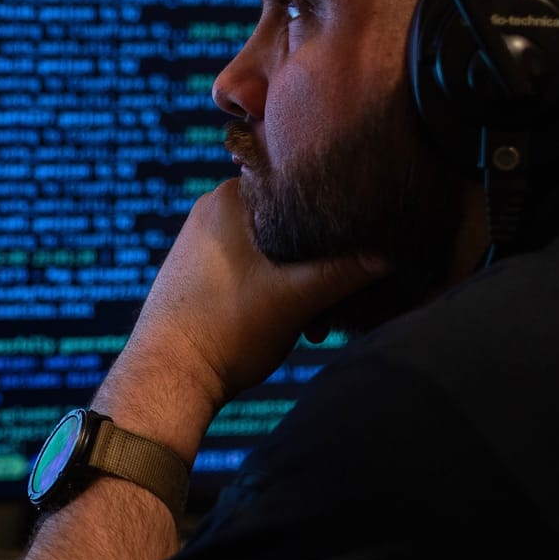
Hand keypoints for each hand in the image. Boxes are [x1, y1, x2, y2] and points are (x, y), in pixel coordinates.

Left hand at [97, 181, 384, 455]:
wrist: (169, 376)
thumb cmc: (225, 331)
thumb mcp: (295, 300)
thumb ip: (344, 272)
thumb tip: (390, 253)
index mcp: (230, 198)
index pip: (298, 183)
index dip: (335, 208)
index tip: (364, 234)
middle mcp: (213, 210)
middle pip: (289, 219)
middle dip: (320, 255)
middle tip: (345, 290)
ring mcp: (204, 240)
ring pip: (275, 247)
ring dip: (302, 278)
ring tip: (319, 318)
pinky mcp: (203, 269)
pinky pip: (255, 266)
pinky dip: (278, 287)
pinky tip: (298, 322)